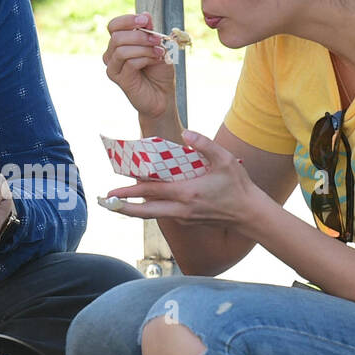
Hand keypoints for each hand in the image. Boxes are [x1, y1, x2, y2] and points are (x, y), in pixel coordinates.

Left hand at [102, 129, 259, 229]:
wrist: (249, 214)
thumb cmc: (238, 186)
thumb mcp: (225, 159)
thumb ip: (204, 144)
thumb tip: (186, 133)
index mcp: (187, 193)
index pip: (152, 192)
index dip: (130, 191)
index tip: (113, 191)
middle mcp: (181, 209)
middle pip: (144, 211)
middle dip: (122, 208)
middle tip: (104, 203)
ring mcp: (183, 218)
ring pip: (152, 215)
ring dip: (134, 211)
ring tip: (117, 205)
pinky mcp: (187, 222)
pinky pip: (163, 214)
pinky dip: (151, 209)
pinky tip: (144, 202)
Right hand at [103, 12, 178, 122]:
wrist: (162, 95)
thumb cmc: (159, 70)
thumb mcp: (157, 46)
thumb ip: (149, 31)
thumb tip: (145, 15)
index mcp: (119, 43)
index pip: (114, 25)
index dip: (128, 20)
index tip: (145, 21)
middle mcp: (111, 54)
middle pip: (117, 36)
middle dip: (140, 36)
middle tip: (158, 40)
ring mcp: (113, 67)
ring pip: (121, 49)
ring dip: (144, 48)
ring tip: (159, 52)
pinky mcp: (119, 79)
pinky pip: (130, 63)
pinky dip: (146, 59)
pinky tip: (157, 60)